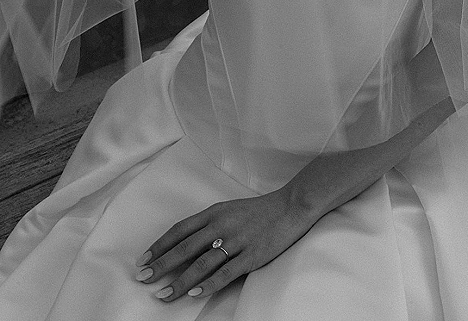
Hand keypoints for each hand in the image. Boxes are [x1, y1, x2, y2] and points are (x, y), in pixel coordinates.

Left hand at [134, 189, 313, 302]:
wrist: (290, 207)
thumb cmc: (257, 210)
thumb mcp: (229, 210)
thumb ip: (208, 224)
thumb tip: (184, 245)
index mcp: (214, 212)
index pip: (180, 230)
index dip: (160, 245)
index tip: (144, 259)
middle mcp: (221, 225)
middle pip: (185, 247)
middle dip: (162, 265)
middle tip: (143, 278)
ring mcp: (236, 241)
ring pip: (202, 264)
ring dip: (180, 281)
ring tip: (164, 295)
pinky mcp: (251, 256)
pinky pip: (226, 272)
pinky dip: (209, 284)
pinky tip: (195, 293)